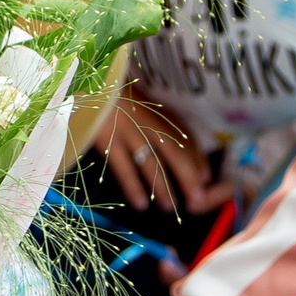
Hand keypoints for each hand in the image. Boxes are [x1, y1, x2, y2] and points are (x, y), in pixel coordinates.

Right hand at [99, 97, 227, 219]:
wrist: (89, 87)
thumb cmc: (119, 99)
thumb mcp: (146, 108)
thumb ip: (168, 128)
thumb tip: (191, 162)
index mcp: (159, 113)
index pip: (187, 139)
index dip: (198, 161)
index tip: (206, 180)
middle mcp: (148, 121)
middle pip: (175, 153)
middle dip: (188, 178)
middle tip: (197, 202)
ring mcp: (128, 131)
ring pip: (150, 163)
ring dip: (162, 188)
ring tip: (169, 208)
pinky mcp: (107, 140)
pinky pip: (123, 168)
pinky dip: (133, 187)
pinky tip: (141, 203)